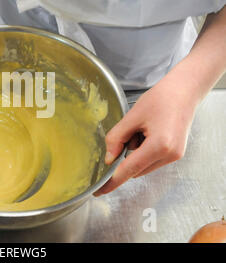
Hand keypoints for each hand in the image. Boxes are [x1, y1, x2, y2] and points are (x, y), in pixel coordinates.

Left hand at [94, 78, 197, 195]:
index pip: (129, 169)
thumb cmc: (160, 99)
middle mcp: (169, 155)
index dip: (113, 181)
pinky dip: (143, 150)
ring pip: (143, 165)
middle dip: (125, 156)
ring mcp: (174, 156)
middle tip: (129, 132)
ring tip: (142, 129)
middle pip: (135, 169)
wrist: (183, 92)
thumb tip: (108, 158)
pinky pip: (151, 159)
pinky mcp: (175, 154)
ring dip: (135, 153)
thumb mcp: (131, 117)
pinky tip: (148, 132)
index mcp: (159, 146)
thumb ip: (116, 138)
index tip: (100, 191)